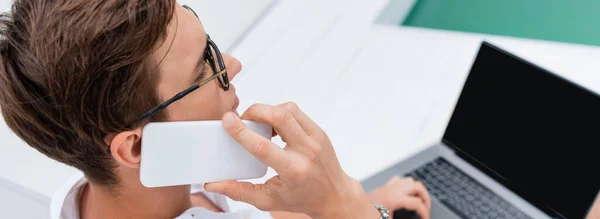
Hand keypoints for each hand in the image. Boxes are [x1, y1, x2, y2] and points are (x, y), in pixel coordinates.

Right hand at [205, 102, 378, 218]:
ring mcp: (316, 138)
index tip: (228, 120)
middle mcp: (307, 151)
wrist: (334, 196)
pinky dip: (280, 112)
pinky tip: (273, 125)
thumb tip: (214, 184)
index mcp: (293, 170)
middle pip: (280, 117)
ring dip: (268, 110)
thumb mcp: (268, 200)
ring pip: (288, 109)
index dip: (242, 131)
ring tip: (258, 122)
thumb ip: (239, 192)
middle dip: (255, 111)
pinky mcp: (318, 131)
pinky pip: (296, 112)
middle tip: (243, 119)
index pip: (263, 147)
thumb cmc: (302, 198)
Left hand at [368, 176, 430, 218]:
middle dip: (425, 198)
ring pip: (409, 181)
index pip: (417, 203)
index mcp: (394, 199)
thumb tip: (409, 218)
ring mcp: (387, 187)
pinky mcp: (382, 188)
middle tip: (425, 209)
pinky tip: (404, 197)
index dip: (424, 213)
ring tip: (417, 202)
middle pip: (417, 186)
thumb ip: (400, 218)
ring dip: (416, 190)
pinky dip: (405, 187)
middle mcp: (392, 189)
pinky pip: (398, 181)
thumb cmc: (364, 215)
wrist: (348, 207)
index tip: (425, 218)